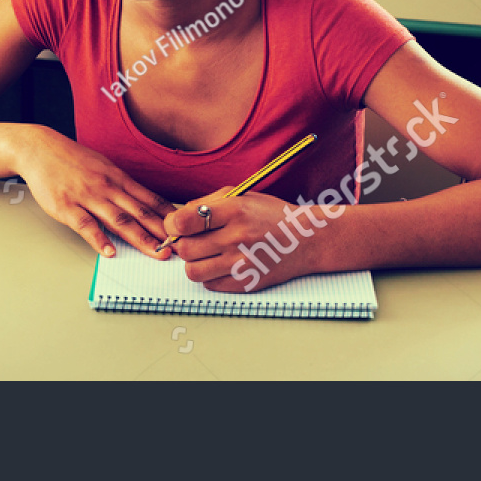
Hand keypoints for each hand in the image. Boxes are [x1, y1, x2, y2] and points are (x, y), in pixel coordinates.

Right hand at [13, 128, 172, 257]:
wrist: (39, 148)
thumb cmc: (71, 159)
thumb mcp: (103, 166)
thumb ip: (122, 185)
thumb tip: (144, 202)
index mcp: (118, 178)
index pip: (150, 199)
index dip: (169, 216)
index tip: (185, 229)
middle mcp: (107, 187)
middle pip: (140, 211)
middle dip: (162, 231)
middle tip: (180, 246)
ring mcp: (87, 197)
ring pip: (119, 219)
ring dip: (140, 237)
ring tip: (156, 252)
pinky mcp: (67, 206)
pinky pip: (85, 225)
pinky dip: (99, 239)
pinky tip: (109, 251)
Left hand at [164, 191, 328, 292]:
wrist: (308, 240)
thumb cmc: (270, 215)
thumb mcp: (241, 196)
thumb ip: (206, 203)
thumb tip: (176, 218)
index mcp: (235, 211)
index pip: (184, 221)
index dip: (172, 224)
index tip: (176, 225)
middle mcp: (238, 238)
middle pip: (185, 249)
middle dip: (182, 244)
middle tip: (192, 240)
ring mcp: (243, 264)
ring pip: (193, 272)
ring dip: (194, 263)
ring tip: (207, 253)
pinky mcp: (247, 283)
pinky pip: (210, 285)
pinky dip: (210, 276)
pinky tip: (223, 264)